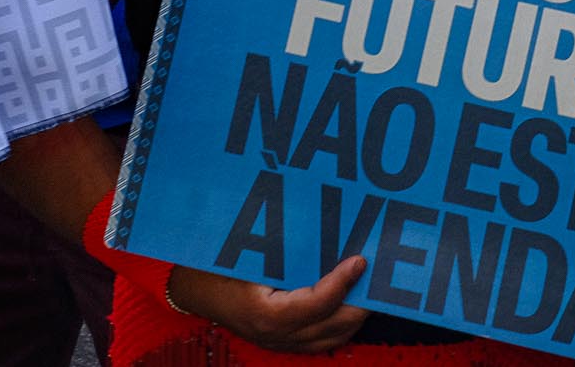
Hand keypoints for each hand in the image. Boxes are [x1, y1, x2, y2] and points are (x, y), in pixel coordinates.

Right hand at [165, 257, 369, 353]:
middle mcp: (277, 336)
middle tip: (379, 274)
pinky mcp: (284, 344)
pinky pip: (323, 340)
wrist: (195, 290)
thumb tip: (326, 230)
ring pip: (333, 337)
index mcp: (267, 314)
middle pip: (334, 326)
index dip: (342, 283)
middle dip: (361, 302)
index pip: (318, 305)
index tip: (360, 261)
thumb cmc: (219, 267)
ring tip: (372, 285)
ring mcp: (281, 344)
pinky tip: (352, 299)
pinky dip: (341, 322)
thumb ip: (284, 249)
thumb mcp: (248, 255)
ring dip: (356, 313)